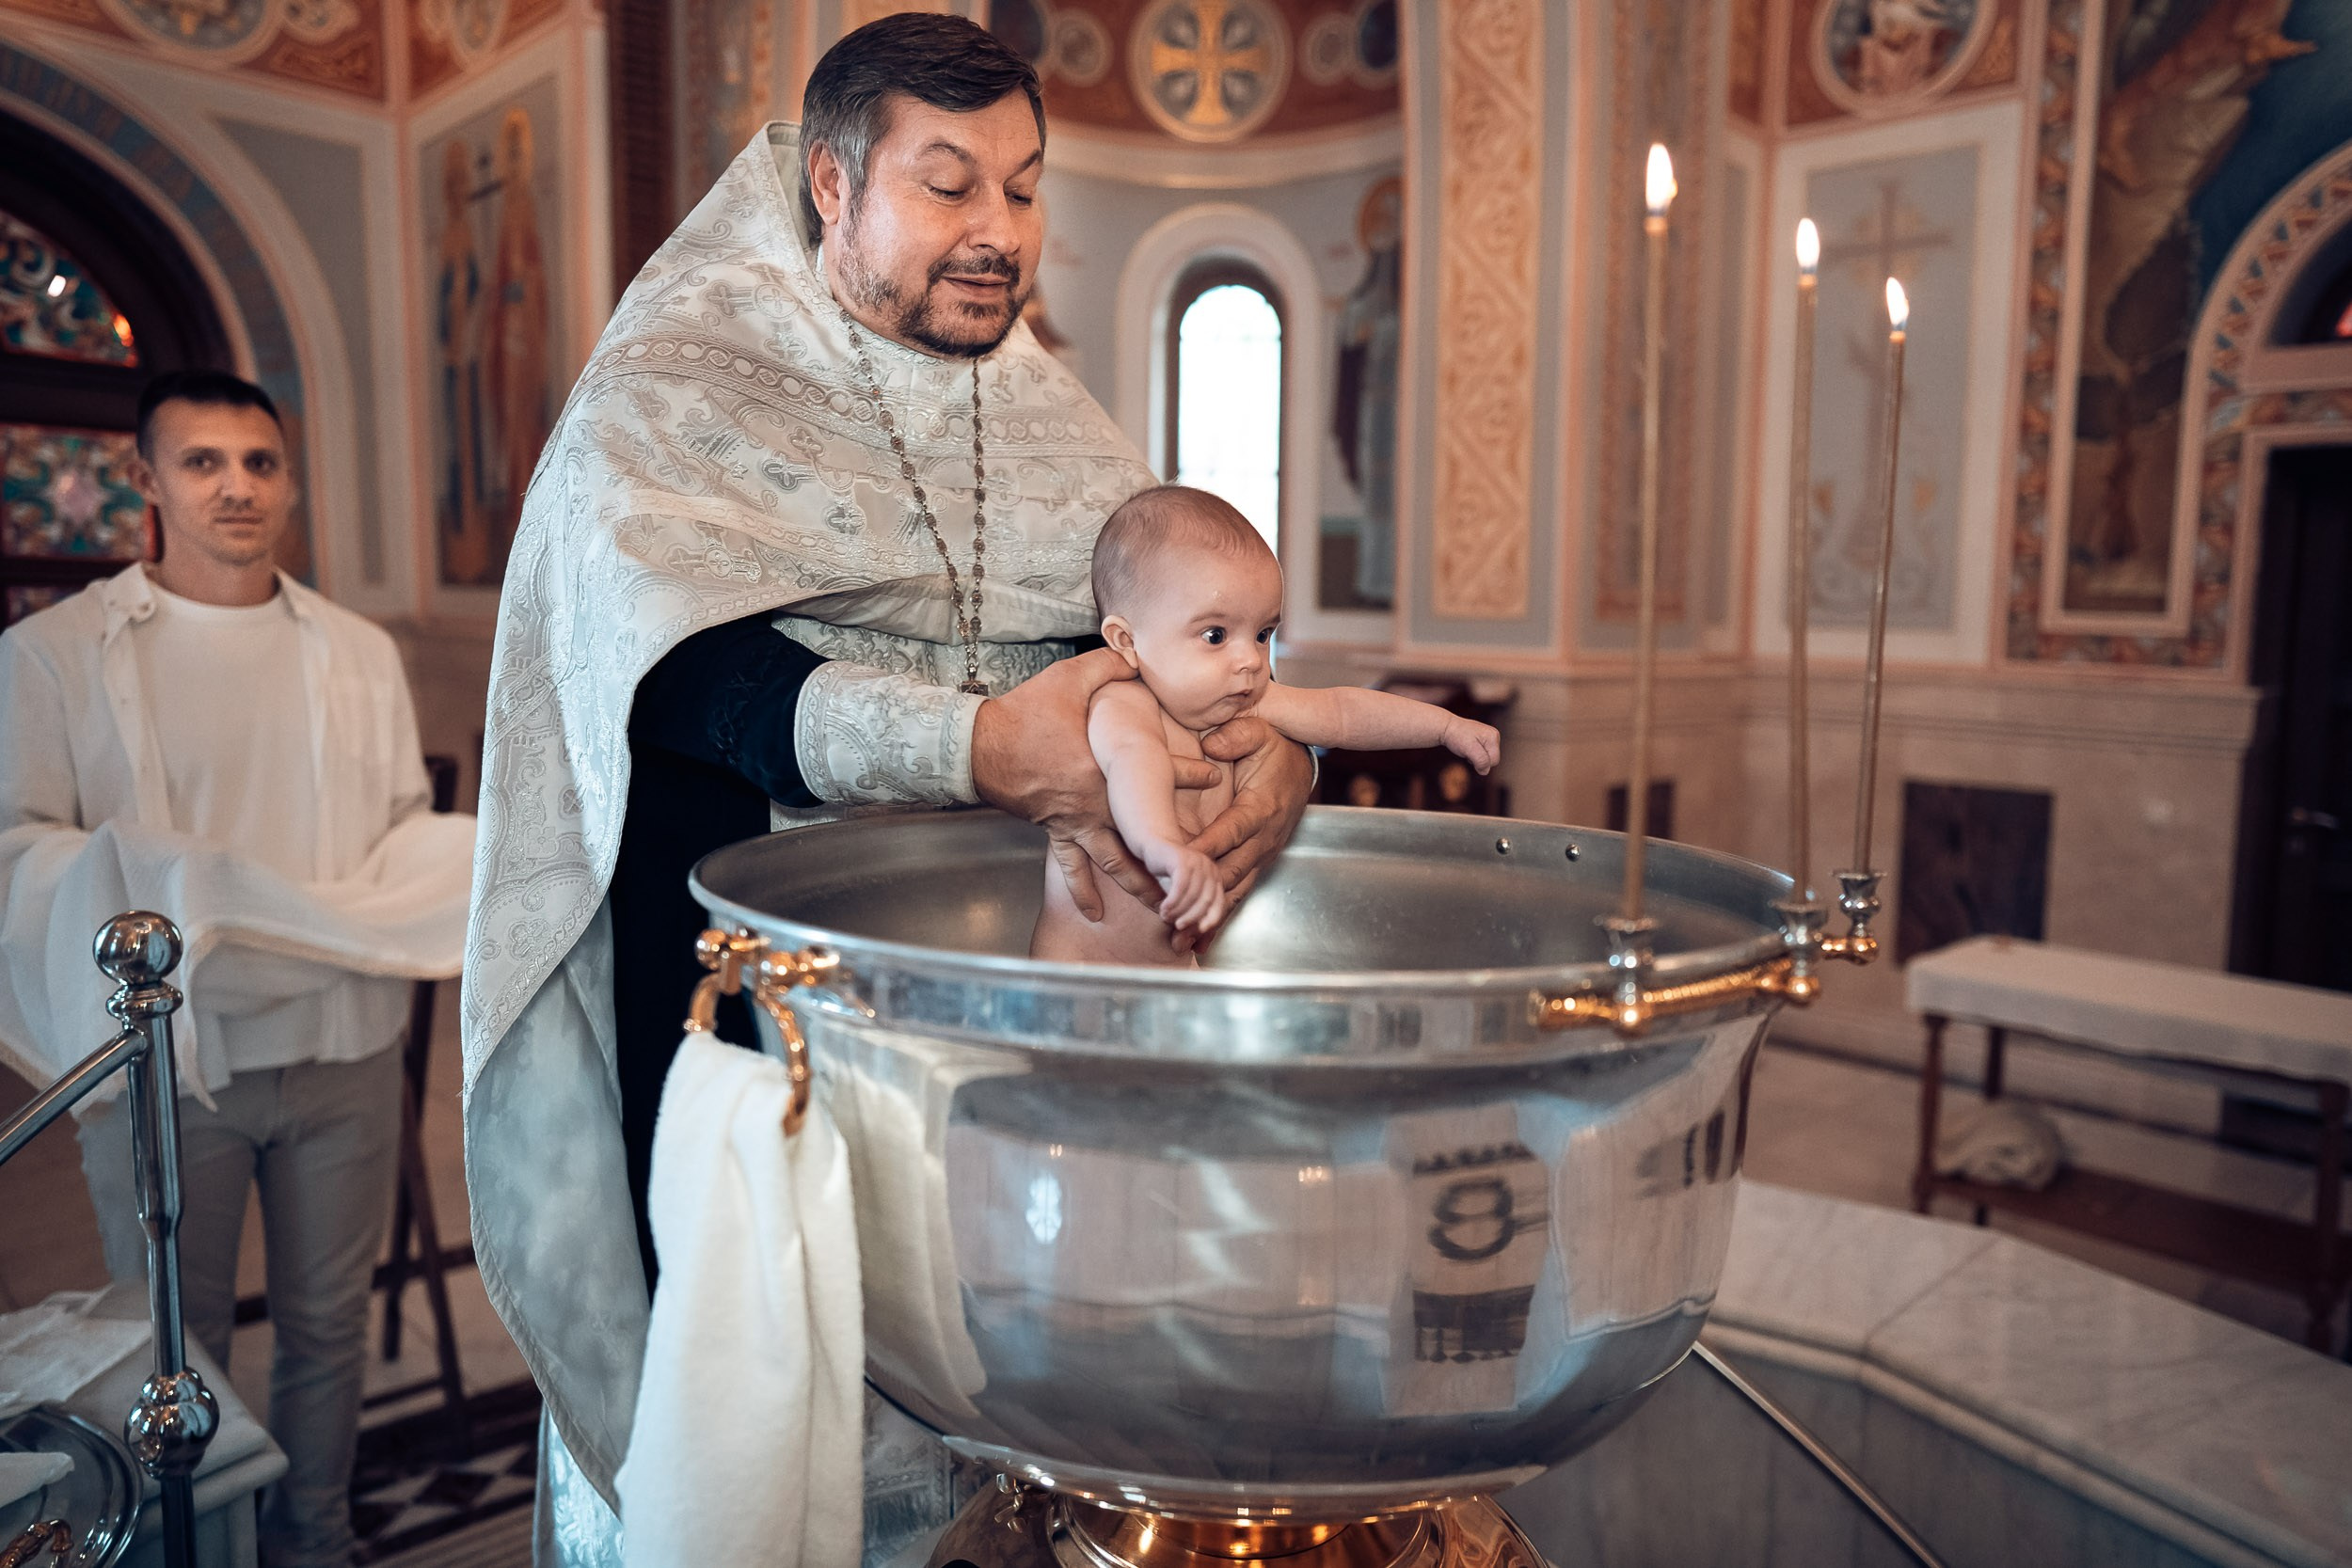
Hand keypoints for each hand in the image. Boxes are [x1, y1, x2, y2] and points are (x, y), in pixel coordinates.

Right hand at [972, 649, 1221, 920]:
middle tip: (1199, 868)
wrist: (980, 746)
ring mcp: (1076, 822)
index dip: (1189, 774)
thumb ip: (1108, 667)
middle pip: (1144, 832)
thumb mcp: (1070, 680)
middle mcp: (1097, 804)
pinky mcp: (1055, 830)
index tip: (1214, 777)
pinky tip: (1096, 912)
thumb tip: (1135, 654)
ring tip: (1163, 909)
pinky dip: (1083, 891)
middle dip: (1173, 851)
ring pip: (1115, 862)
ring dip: (1139, 885)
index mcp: (1106, 768)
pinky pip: (1071, 867)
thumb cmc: (1025, 714)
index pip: (1159, 772)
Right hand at [1149, 845, 1227, 932]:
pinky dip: (1173, 902)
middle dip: (1192, 918)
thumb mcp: (1181, 897)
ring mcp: (1197, 862)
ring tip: (1166, 917)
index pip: (1219, 904)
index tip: (1198, 932)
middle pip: (1207, 901)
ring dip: (1179, 911)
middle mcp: (1210, 868)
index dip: (1211, 920)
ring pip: (1193, 895)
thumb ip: (1188, 915)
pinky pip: (1181, 887)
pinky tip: (1163, 909)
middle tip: (1177, 927)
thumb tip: (1190, 947)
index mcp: (1215, 877)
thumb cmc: (1167, 874)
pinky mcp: (1182, 859)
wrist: (1152, 847)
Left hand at [1185, 714, 1313, 928]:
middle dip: (1201, 895)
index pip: (1231, 830)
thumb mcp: (1259, 731)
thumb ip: (1237, 735)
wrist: (1302, 766)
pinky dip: (1219, 919)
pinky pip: (1239, 894)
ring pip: (1234, 890)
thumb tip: (1214, 744)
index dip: (1208, 848)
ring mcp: (1263, 854)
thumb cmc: (1274, 749)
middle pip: (1231, 871)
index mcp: (1260, 806)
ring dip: (1207, 917)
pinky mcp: (1259, 864)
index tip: (1182, 866)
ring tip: (1181, 940)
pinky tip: (1200, 943)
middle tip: (1172, 914)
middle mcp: (1263, 837)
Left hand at [1446, 718, 1501, 774]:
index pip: (1494, 761)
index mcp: (1493, 737)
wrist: (1447, 727)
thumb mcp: (1469, 749)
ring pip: (1487, 758)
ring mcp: (1490, 737)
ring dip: (1476, 757)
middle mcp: (1494, 736)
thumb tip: (1485, 771)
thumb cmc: (1456, 736)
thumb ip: (1481, 760)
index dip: (1481, 762)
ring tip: (1467, 748)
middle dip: (1479, 759)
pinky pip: (1483, 754)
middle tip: (1467, 751)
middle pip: (1492, 760)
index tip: (1469, 753)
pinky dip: (1474, 754)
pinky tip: (1468, 747)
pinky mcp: (1484, 740)